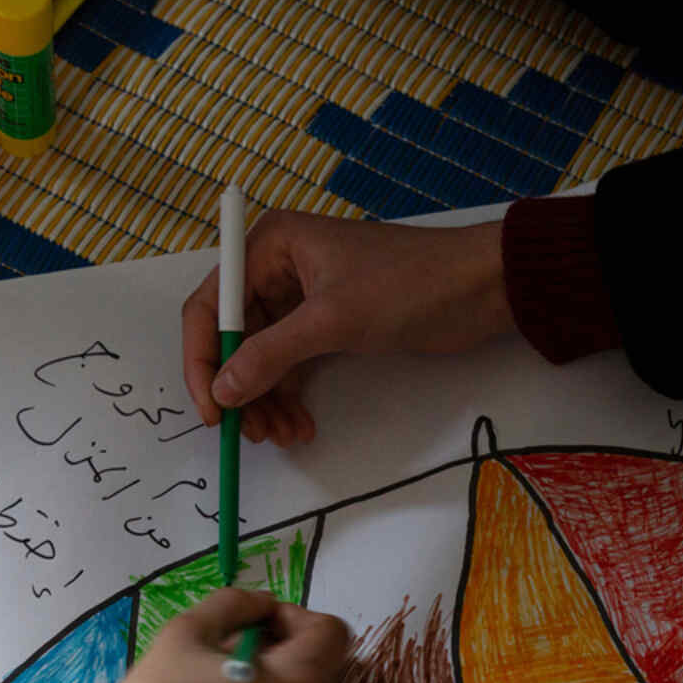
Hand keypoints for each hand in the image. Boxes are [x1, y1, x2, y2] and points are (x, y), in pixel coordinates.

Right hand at [182, 211, 513, 446]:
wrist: (481, 289)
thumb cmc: (407, 286)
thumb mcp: (332, 321)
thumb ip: (270, 355)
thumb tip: (222, 392)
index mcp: (269, 246)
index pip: (209, 305)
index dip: (201, 359)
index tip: (212, 409)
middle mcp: (277, 268)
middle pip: (232, 338)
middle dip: (240, 388)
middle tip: (252, 433)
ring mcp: (301, 299)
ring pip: (261, 359)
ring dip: (266, 401)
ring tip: (282, 436)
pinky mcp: (326, 325)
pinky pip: (290, 366)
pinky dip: (290, 397)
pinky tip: (300, 426)